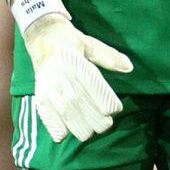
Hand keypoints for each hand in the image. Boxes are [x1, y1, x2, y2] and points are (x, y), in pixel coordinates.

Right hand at [5, 0, 133, 142]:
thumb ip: (109, 57)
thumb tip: (129, 67)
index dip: (104, 101)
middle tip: (105, 126)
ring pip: (63, 110)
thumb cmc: (69, 40)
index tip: (115, 110)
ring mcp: (48, 84)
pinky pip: (45, 112)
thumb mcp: (90, 44)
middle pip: (78, 102)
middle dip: (93, 118)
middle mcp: (60, 74)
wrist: (39, 34)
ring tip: (89, 133)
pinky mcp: (39, 92)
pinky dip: (54, 125)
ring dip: (77, 125)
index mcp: (74, 61)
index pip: (92, 86)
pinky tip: (63, 135)